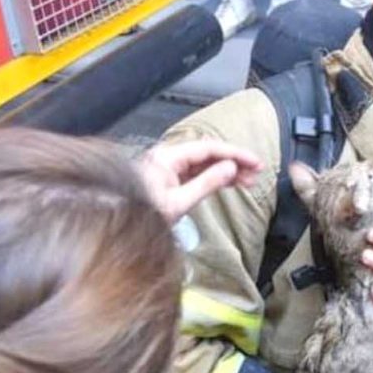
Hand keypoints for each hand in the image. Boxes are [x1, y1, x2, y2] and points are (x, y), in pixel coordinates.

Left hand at [139, 140, 262, 221]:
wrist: (116, 224)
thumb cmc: (140, 215)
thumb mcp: (178, 202)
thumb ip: (206, 183)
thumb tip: (229, 168)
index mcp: (168, 157)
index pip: (209, 148)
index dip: (235, 154)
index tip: (254, 162)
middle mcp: (168, 157)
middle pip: (208, 154)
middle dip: (234, 162)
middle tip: (257, 171)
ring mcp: (168, 168)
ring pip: (204, 164)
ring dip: (227, 171)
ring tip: (248, 181)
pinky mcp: (169, 179)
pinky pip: (196, 173)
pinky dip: (214, 178)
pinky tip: (229, 182)